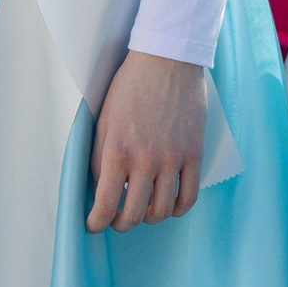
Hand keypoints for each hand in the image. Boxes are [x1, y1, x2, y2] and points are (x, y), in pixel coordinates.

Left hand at [87, 50, 205, 231]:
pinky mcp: (194, 155)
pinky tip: (168, 204)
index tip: (93, 225)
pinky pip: (189, 196)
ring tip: (141, 211)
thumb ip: (100, 155)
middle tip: (116, 221)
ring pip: (163, 210)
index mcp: (117, 150)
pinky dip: (178, 208)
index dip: (97, 222)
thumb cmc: (129, 86)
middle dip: (121, 223)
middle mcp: (145, 160)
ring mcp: (172, 159)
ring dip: (149, 217)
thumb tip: (99, 187)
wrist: (165, 61)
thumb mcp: (103, 119)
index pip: (106, 203)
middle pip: (135, 214)